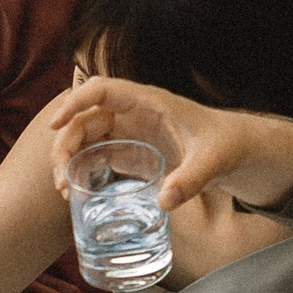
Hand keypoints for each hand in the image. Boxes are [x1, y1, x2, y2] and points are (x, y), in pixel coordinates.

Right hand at [45, 76, 292, 218]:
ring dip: (68, 159)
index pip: (103, 90)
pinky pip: (97, 155)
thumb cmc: (227, 144)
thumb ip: (192, 179)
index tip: (56, 124)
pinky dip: (81, 170)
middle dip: (65, 143)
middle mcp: (134, 113)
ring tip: (64, 190)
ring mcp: (130, 132)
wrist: (236, 151)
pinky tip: (74, 192)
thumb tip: (165, 202)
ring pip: (86, 137)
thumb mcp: (214, 160)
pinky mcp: (131, 152)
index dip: (75, 102)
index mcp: (150, 102)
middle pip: (86, 118)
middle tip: (60, 179)